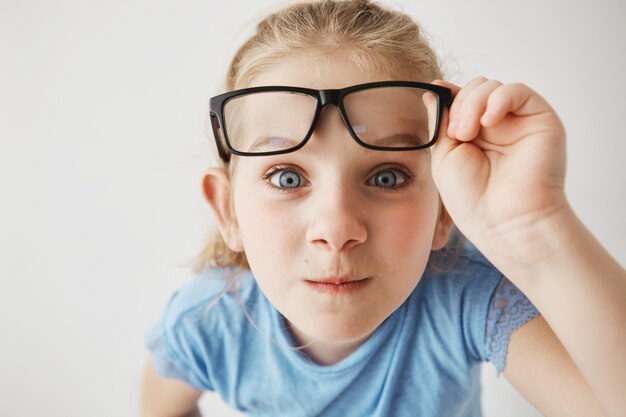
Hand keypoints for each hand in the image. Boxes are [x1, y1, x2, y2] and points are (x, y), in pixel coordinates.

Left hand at [428, 77, 568, 266]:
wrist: (505, 222)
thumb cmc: (473, 200)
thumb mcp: (444, 158)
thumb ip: (440, 123)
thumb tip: (433, 91)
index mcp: (473, 135)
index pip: (460, 100)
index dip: (448, 96)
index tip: (436, 92)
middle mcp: (496, 127)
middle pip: (474, 89)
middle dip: (459, 105)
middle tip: (457, 135)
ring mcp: (518, 122)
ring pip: (492, 87)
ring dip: (473, 103)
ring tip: (467, 134)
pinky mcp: (540, 120)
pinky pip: (518, 90)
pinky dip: (498, 98)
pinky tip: (488, 121)